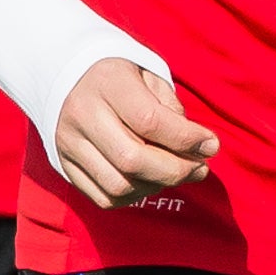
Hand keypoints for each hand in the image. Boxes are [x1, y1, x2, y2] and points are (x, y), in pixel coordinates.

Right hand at [49, 54, 215, 205]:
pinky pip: (104, 198)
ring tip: (175, 174)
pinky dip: (134, 196)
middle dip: (176, 171)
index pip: (149, 121)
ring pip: (118, 185)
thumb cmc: (121, 79)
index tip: (211, 145)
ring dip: (157, 186)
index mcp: (106, 83)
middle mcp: (81, 114)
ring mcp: (68, 144)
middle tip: (200, 168)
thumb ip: (172, 111)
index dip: (187, 139)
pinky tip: (149, 181)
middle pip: (132, 159)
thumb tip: (197, 149)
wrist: (68, 77)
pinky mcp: (64, 166)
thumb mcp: (149, 77)